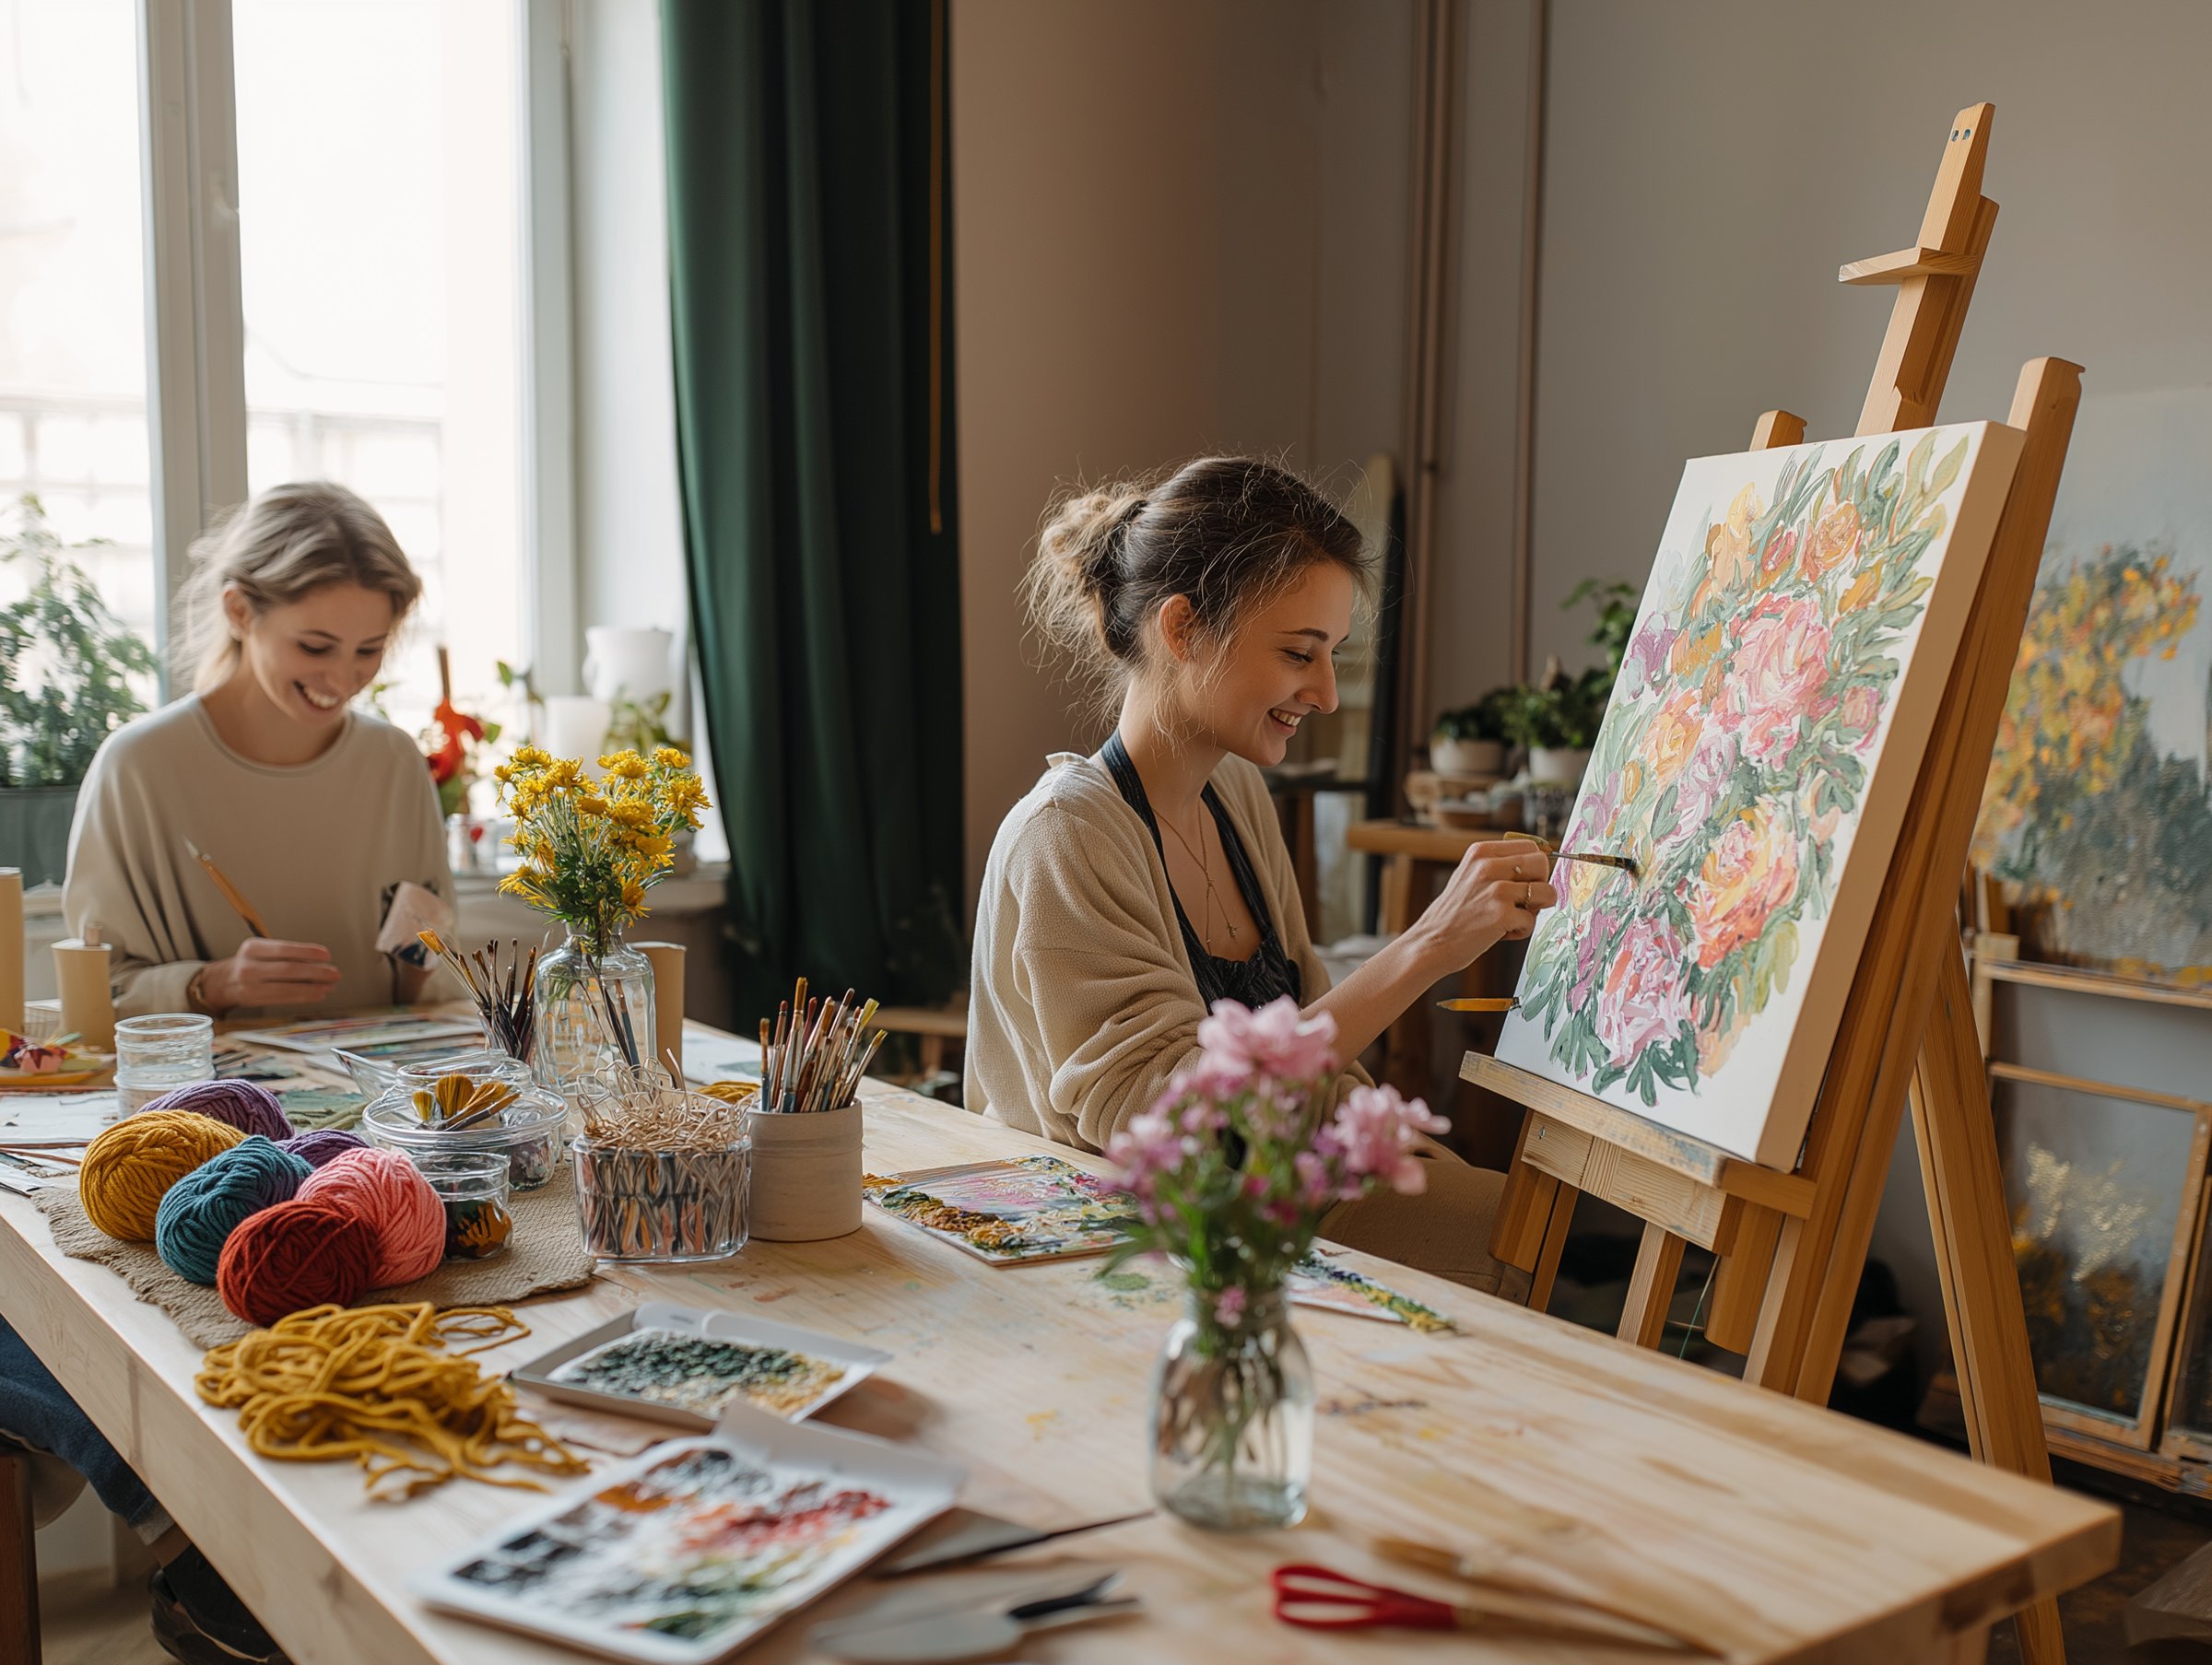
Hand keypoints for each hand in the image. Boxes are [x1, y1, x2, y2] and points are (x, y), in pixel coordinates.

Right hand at [198, 939, 341, 1012]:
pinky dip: (303, 997)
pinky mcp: (253, 1000)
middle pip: (287, 969)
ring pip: (286, 987)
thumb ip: (287, 954)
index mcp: (252, 948)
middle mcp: (248, 966)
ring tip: (330, 986)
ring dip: (312, 987)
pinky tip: (318, 994)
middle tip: (335, 973)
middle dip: (315, 972)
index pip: (283, 949)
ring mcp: (249, 985)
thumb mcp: (263, 951)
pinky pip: (283, 999)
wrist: (224, 981)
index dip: (306, 952)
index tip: (326, 955)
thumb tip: (321, 962)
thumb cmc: (253, 962)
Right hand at [1404, 838, 1559, 975]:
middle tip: (1523, 902)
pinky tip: (1502, 932)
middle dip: (1540, 884)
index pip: (1530, 846)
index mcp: (1481, 852)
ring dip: (1535, 909)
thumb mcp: (1469, 876)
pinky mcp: (1502, 914)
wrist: (1430, 942)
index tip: (1525, 883)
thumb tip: (1540, 868)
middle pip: (1542, 863)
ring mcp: (1496, 890)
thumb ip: (1498, 867)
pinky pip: (1533, 920)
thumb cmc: (1452, 914)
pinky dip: (1522, 930)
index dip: (1534, 868)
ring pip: (1546, 891)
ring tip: (1513, 917)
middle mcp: (1488, 866)